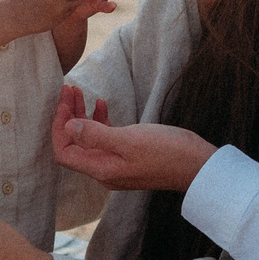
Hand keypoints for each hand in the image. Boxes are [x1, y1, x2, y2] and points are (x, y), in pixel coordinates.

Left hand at [52, 96, 215, 193]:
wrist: (199, 164)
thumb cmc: (167, 153)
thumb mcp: (129, 140)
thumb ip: (96, 134)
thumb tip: (68, 127)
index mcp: (102, 169)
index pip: (65, 152)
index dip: (59, 127)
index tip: (63, 102)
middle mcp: (106, 170)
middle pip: (75, 144)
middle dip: (68, 116)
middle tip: (69, 89)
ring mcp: (117, 164)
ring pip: (89, 139)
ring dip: (82, 115)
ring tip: (80, 91)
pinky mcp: (129, 156)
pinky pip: (106, 138)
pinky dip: (100, 121)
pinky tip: (102, 104)